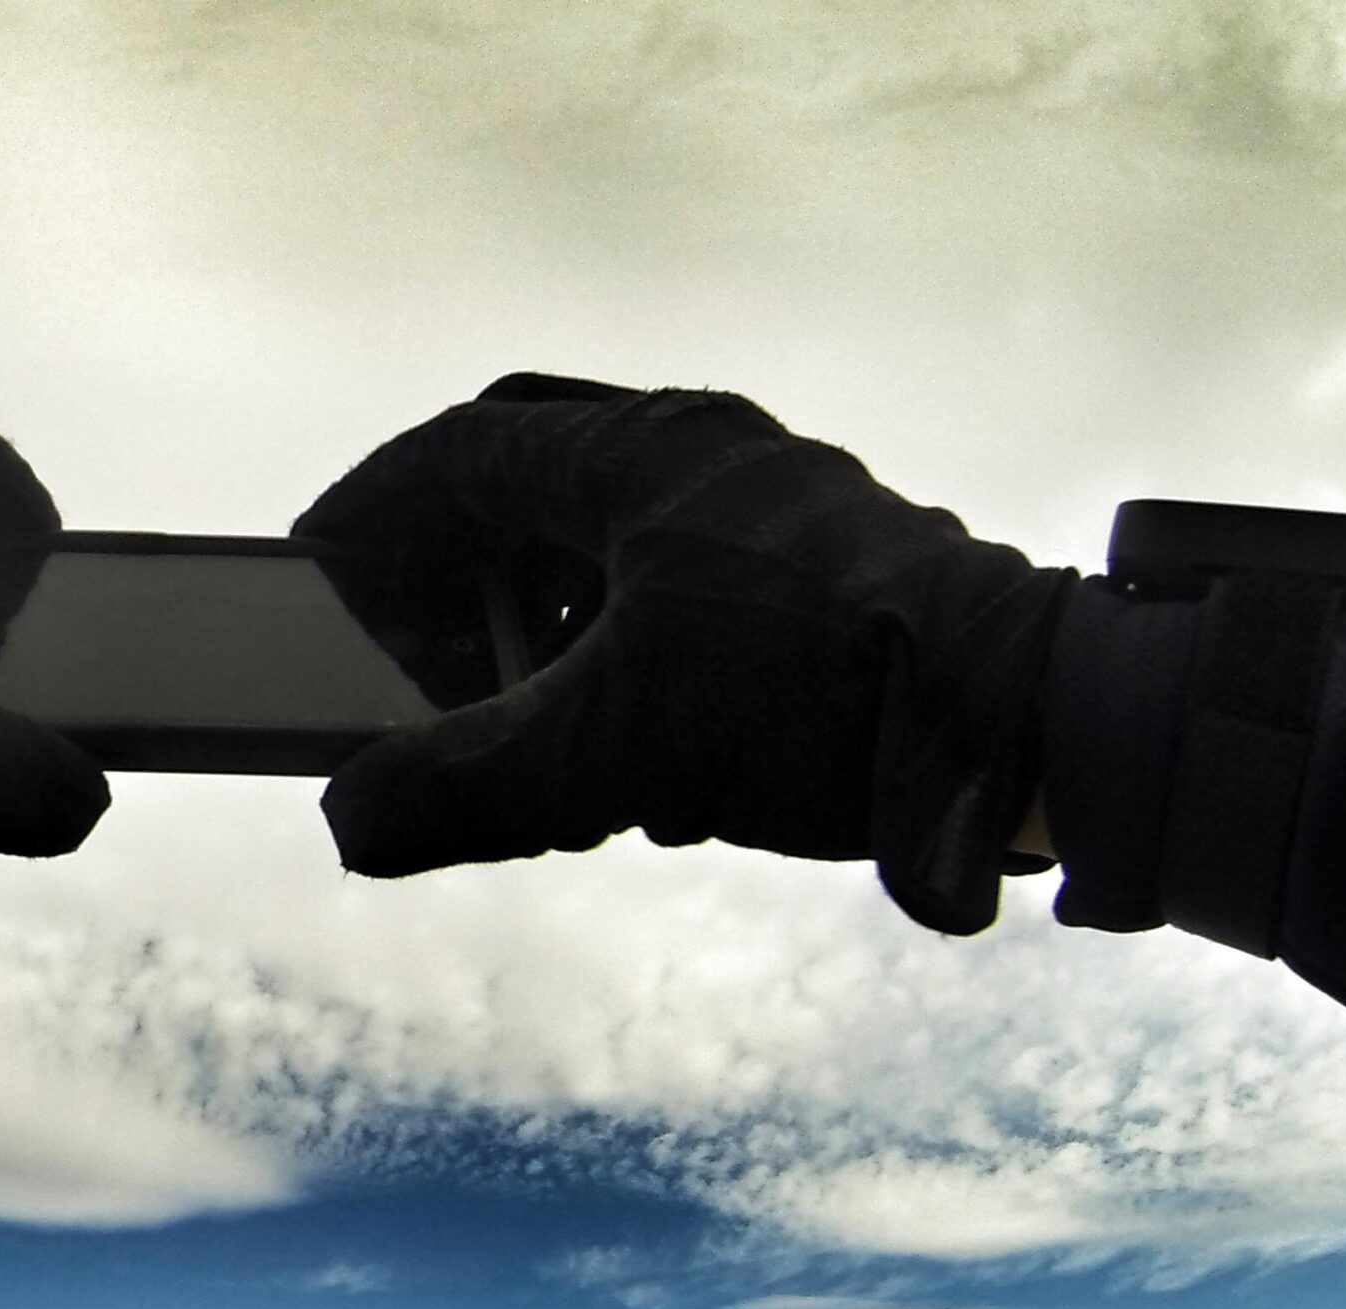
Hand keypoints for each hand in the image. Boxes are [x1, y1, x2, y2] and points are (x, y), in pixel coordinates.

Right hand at [296, 373, 1071, 933]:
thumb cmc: (821, 702)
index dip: (373, 515)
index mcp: (644, 454)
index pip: (461, 450)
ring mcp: (775, 509)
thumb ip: (464, 789)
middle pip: (530, 483)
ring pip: (607, 540)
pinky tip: (623, 752)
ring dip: (535, 624)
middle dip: (453, 572)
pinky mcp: (824, 573)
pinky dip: (612, 652)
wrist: (1029, 730)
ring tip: (512, 717)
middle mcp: (710, 455)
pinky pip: (675, 587)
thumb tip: (351, 821)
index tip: (317, 572)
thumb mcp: (612, 756)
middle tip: (415, 652)